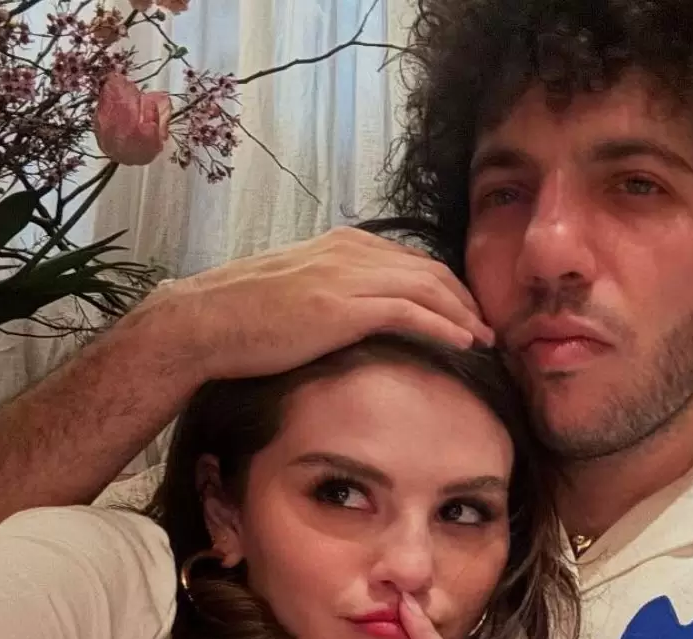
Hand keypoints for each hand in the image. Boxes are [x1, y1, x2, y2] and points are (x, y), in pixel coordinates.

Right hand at [132, 227, 494, 384]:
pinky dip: (444, 325)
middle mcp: (351, 251)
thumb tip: (354, 315)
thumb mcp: (298, 290)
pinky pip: (412, 311)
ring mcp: (349, 276)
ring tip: (485, 338)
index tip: (463, 309)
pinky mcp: (345, 306)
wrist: (207, 321)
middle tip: (486, 325)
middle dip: (463, 297)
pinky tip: (463, 341)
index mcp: (342, 243)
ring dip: (463, 313)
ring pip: (429, 288)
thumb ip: (332, 290)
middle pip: (429, 270)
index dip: (444, 286)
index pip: (410, 260)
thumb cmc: (243, 315)